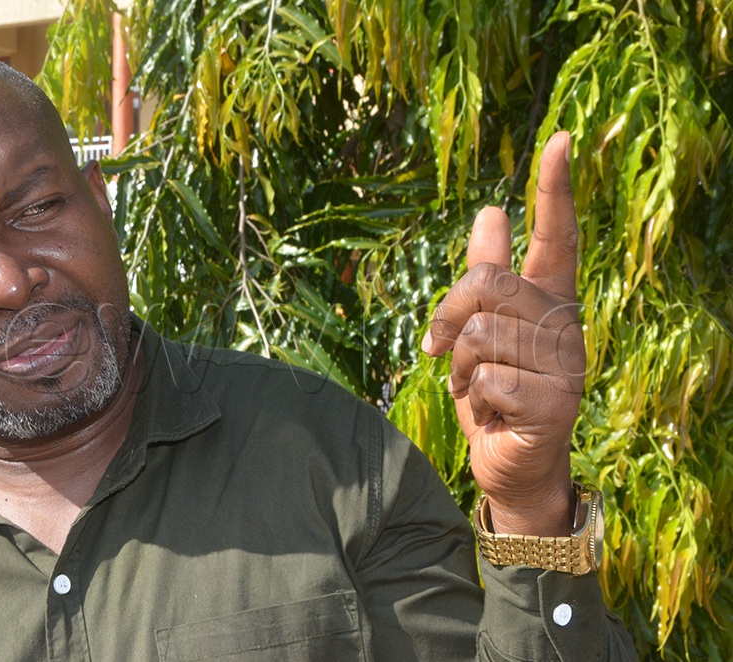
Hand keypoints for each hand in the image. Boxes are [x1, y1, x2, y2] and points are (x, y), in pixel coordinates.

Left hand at [421, 131, 584, 535]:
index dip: (554, 190)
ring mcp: (565, 365)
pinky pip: (485, 375)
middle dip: (447, 314)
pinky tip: (492, 413)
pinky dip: (472, 395)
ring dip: (458, 366)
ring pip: (479, 333)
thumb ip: (486, 277)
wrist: (511, 466)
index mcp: (549, 303)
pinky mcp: (554, 403)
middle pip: (487, 283)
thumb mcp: (481, 332)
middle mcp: (565, 326)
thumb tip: (492, 210)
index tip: (559, 139)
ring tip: (478, 389)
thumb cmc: (495, 394)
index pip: (558, 237)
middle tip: (440, 349)